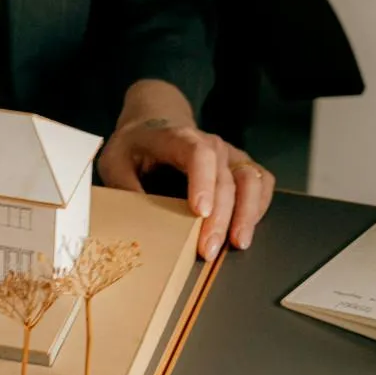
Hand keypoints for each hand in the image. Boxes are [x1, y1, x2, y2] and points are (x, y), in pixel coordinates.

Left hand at [97, 86, 274, 258]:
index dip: (203, 181)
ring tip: (238, 243)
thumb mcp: (114, 162)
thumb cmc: (134, 147)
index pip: (198, 153)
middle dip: (220, 217)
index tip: (199, 211)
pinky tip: (247, 229)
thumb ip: (123, 187)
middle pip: (225, 178)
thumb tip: (137, 220)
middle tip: (207, 250)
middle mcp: (210, 143)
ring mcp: (229, 154)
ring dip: (247, 213)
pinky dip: (260, 206)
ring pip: (250, 180)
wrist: (154, 124)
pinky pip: (261, 183)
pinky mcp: (240, 166)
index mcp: (176, 137)